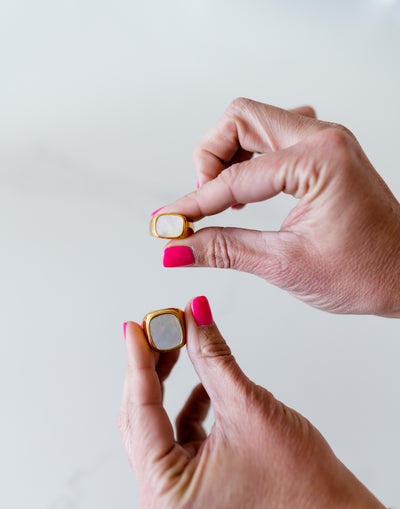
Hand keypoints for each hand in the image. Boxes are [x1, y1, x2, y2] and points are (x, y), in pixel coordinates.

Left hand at [118, 296, 386, 508]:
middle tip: (161, 325)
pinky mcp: (192, 484)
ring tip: (179, 342)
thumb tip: (194, 312)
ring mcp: (176, 493)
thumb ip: (212, 356)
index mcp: (165, 491)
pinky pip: (178, 435)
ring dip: (168, 383)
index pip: (140, 412)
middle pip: (142, 418)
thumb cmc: (298, 478)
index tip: (136, 325)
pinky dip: (187, 406)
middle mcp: (161, 498)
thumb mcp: (247, 406)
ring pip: (158, 423)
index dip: (139, 362)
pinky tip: (202, 383)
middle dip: (152, 368)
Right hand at [158, 98, 399, 316]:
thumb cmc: (367, 272)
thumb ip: (225, 250)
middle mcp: (324, 139)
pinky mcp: (324, 154)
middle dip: (209, 159)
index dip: (194, 204)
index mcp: (320, 160)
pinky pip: (273, 139)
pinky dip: (249, 160)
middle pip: (240, 120)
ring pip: (255, 124)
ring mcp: (326, 142)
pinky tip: (247, 191)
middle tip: (200, 204)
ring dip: (228, 156)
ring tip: (221, 200)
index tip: (168, 225)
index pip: (236, 178)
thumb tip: (179, 248)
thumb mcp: (286, 265)